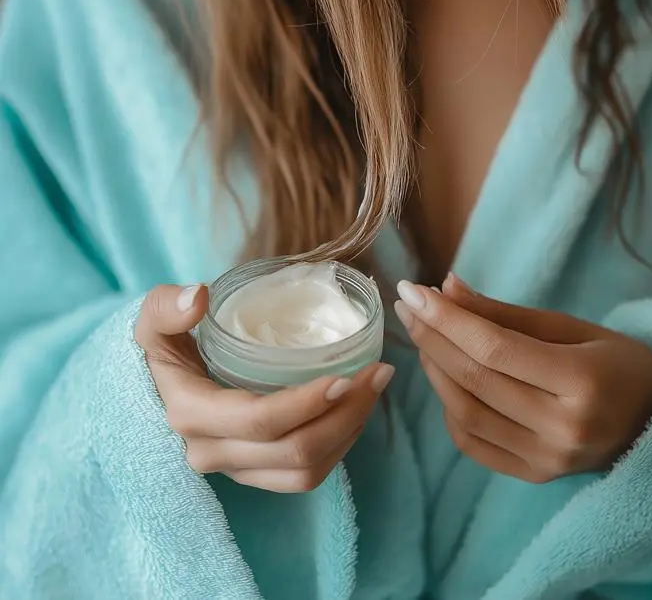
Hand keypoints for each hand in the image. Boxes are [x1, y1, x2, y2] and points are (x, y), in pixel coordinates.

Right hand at [135, 284, 394, 492]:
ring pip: (306, 471)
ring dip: (350, 433)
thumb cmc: (158, 349)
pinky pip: (304, 476)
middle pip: (295, 451)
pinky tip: (355, 410)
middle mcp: (212, 453)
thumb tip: (197, 296)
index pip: (260, 421)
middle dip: (347, 414)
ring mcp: (234, 469)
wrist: (151, 389)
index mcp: (192, 414)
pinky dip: (339, 447)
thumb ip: (164, 306)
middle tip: (379, 372)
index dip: (308, 403)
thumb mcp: (150, 321)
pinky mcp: (252, 473)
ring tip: (375, 387)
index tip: (346, 374)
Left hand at [394, 274, 651, 482]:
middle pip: (474, 379)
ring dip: (434, 371)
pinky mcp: (534, 477)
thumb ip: (504, 313)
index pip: (493, 348)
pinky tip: (444, 378)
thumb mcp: (571, 327)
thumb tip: (445, 288)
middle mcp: (562, 428)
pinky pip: (473, 443)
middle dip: (431, 337)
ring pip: (465, 413)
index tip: (412, 290)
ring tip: (423, 336)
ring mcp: (547, 460)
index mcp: (580, 381)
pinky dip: (449, 408)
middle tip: (408, 306)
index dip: (445, 318)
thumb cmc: (619, 363)